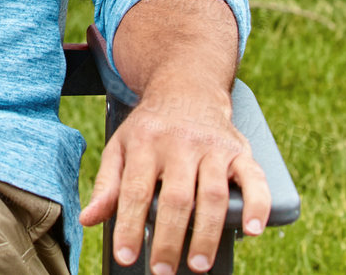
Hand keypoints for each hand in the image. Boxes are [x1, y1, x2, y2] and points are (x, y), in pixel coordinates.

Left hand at [78, 85, 269, 274]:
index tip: (126, 256)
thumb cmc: (150, 128)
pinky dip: (257, 205)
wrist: (186, 89)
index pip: (135, 190)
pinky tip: (252, 230)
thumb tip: (88, 219)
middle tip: (162, 270)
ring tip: (198, 264)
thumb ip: (107, 185)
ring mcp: (213, 147)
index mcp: (146, 143)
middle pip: (176, 197)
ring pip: (212, 194)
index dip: (130, 225)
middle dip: (169, 239)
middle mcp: (180, 143)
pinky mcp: (239, 151)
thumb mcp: (120, 147)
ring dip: (206, 234)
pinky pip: (254, 178)